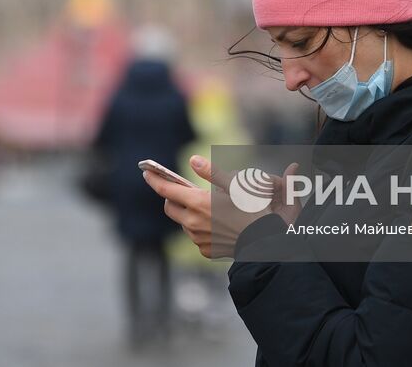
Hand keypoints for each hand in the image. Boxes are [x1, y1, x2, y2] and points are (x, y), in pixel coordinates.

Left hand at [143, 156, 300, 258]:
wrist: (265, 243)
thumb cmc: (253, 210)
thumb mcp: (236, 185)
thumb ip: (212, 172)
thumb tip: (193, 160)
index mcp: (199, 203)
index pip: (166, 190)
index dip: (154, 179)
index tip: (146, 171)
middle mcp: (193, 223)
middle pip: (170, 208)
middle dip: (171, 198)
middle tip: (182, 191)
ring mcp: (198, 239)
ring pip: (184, 223)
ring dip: (189, 214)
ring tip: (207, 208)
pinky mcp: (206, 250)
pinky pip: (197, 236)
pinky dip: (202, 228)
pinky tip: (218, 225)